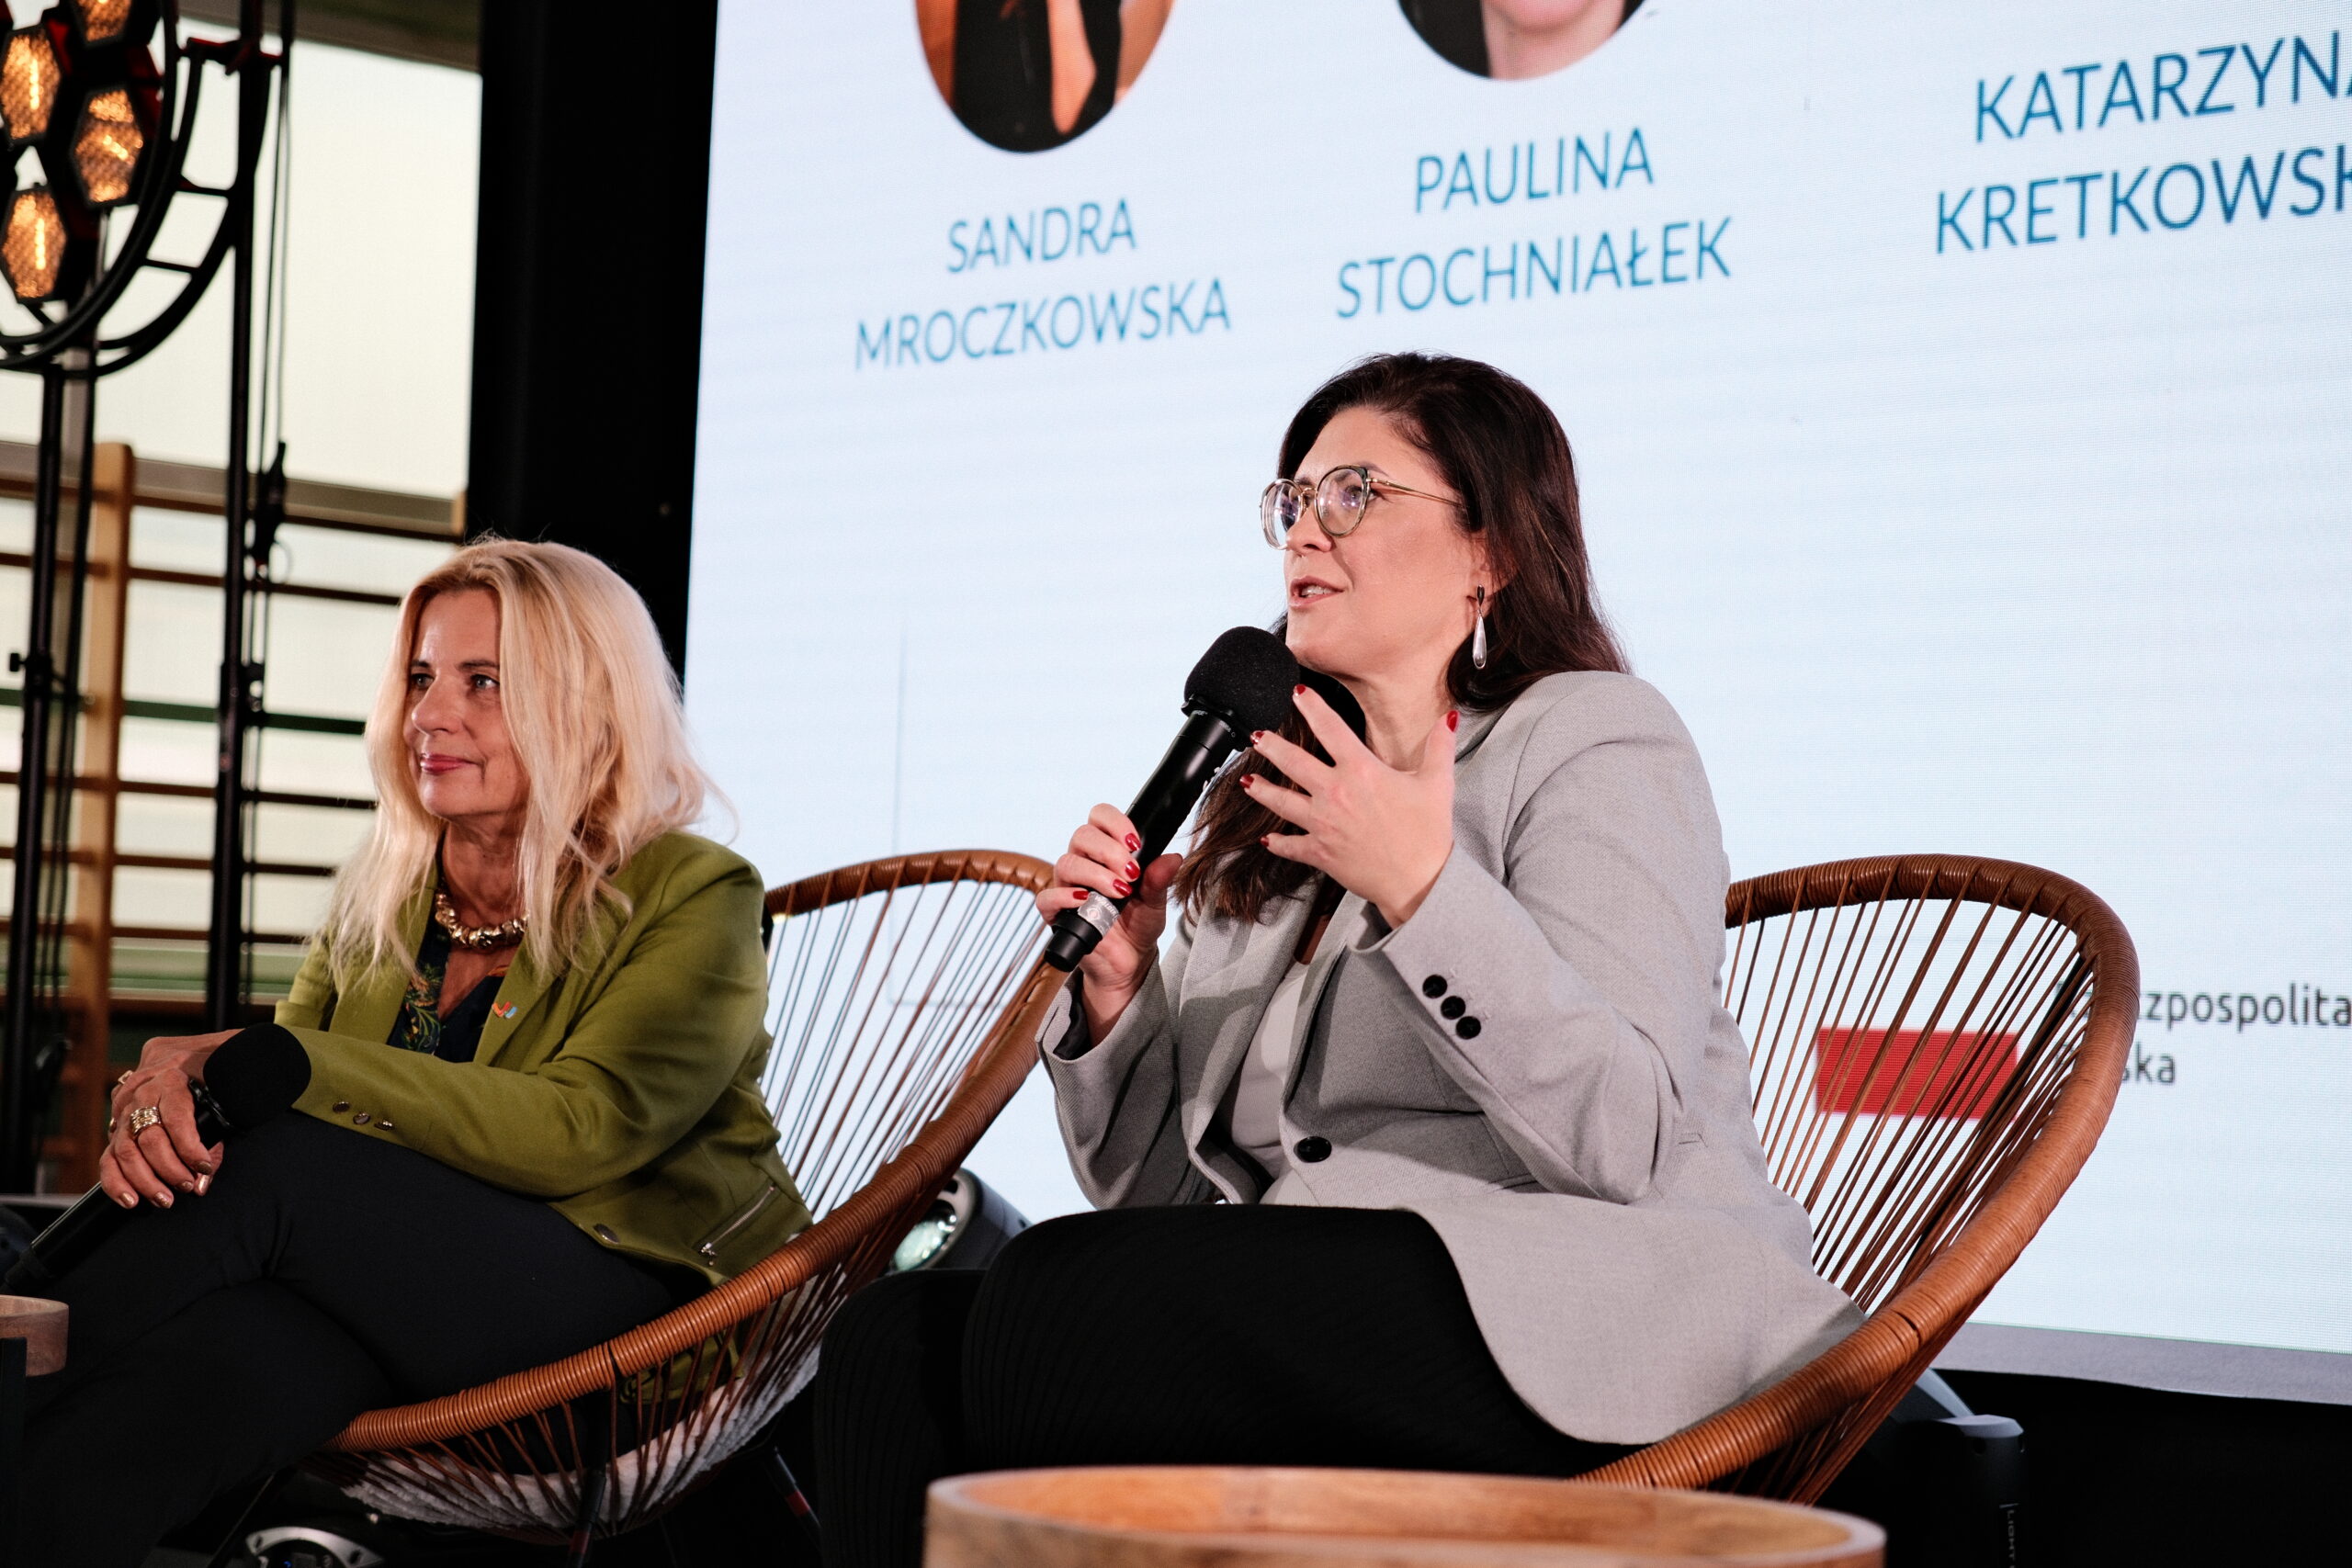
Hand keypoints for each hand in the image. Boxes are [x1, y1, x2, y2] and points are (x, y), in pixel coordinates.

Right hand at [100, 1029, 238, 1209]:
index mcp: (173, 1070)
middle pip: (148, 1135)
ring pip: (124, 1147)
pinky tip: (130, 1199)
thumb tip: (203, 1178)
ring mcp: (125, 1102)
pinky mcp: (118, 1120)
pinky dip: (116, 1181)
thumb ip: (220, 1127)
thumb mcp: (231, 1083)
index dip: (189, 1146)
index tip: (205, 1166)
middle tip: (186, 1186)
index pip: (175, 1115)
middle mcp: (143, 1084)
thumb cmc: (225, 1066)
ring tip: (165, 1199)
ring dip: (144, 1180)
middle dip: (168, 1168)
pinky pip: (109, 1154)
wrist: (206, 1049)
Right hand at [1036, 804, 1181, 1039]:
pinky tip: (1085, 900)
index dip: (1115, 822)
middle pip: (1082, 836)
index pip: (1100, 817)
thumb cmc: (1139, 925)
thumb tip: (1174, 858)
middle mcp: (1083, 863)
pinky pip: (1047, 897)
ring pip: (1067, 863)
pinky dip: (1065, 896)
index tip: (1135, 843)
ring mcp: (1067, 887)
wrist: (1128, 961)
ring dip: (1096, 874)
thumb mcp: (1156, 902)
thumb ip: (1160, 880)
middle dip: (1109, 851)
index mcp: (1105, 852)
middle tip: (1131, 873)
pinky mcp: (1056, 913)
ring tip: (1120, 891)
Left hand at [1244, 687, 1456, 926]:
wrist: (1420, 881)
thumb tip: (1447, 718)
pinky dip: (1277, 843)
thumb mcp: (1438, 783)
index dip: (1312, 707)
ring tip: (1246, 780)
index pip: (1331, 729)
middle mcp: (1335, 793)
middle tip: (1256, 735)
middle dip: (1271, 746)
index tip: (1298, 694)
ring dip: (1261, 789)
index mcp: (1361, 771)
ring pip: (1281, 802)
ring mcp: (1323, 824)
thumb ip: (1439, 746)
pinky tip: (1266, 839)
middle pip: (1293, 762)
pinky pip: (1291, 845)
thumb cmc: (1428, 834)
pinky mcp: (1320, 852)